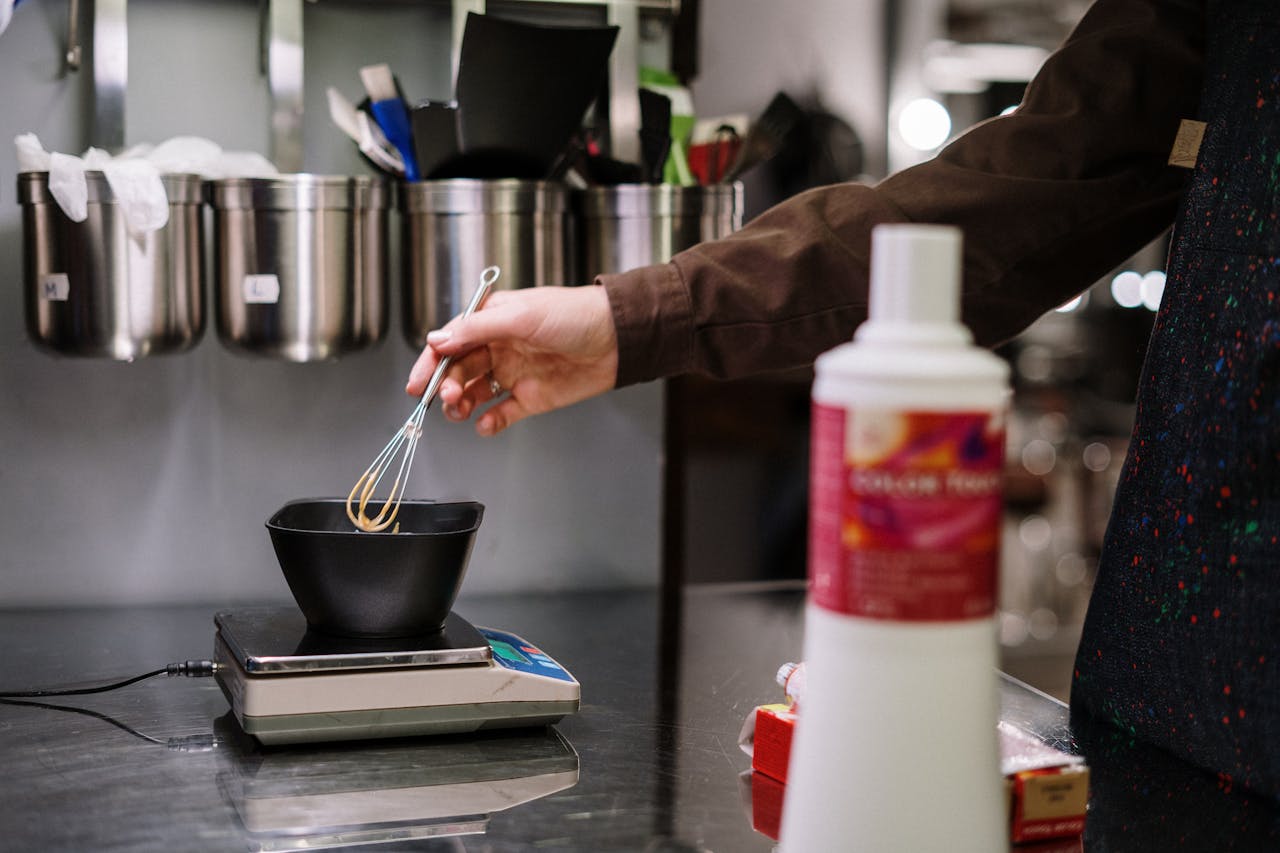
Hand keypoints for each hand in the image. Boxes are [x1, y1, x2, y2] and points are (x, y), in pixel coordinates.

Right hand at [407, 285, 618, 435]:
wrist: (618, 339)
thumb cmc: (575, 315)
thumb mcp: (522, 315)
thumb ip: (477, 329)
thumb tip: (438, 340)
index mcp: (492, 320)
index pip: (450, 341)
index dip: (430, 361)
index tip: (418, 382)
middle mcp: (499, 346)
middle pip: (458, 370)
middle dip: (445, 386)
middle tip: (445, 398)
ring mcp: (514, 373)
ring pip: (474, 393)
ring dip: (462, 405)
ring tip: (461, 412)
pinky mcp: (531, 398)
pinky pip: (501, 414)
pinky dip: (490, 422)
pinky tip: (485, 425)